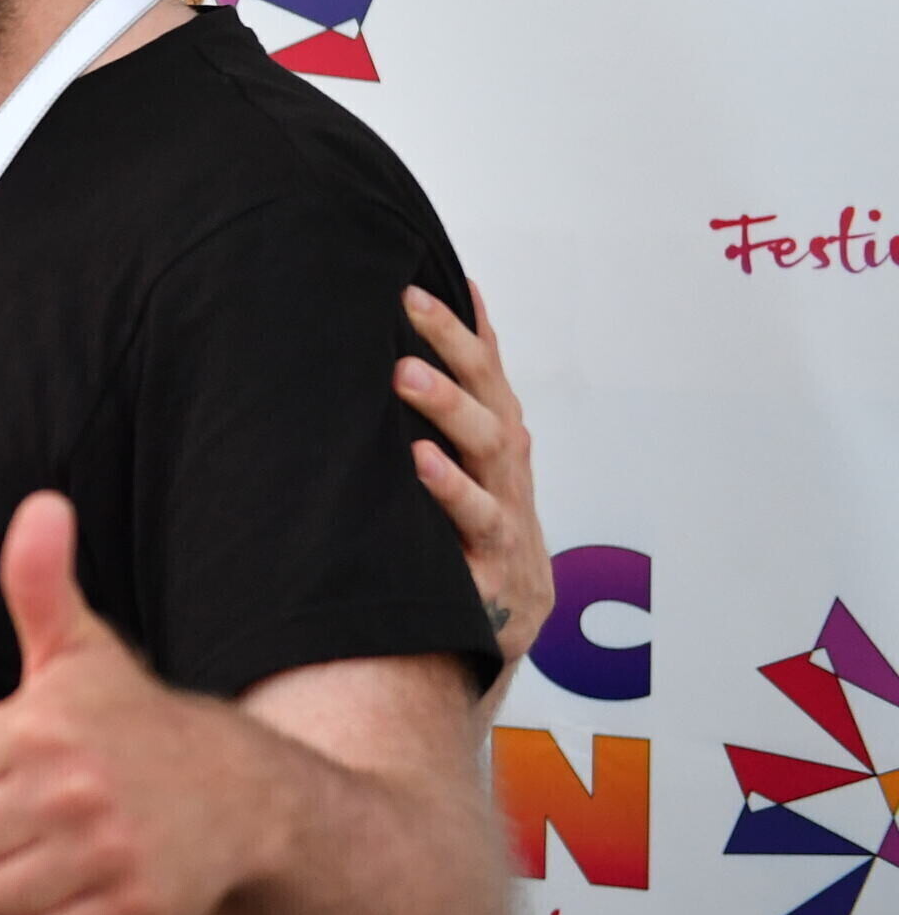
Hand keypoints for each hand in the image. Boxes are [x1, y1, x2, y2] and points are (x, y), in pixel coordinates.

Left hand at [0, 494, 284, 914]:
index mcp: (42, 727)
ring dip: (15, 881)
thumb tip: (41, 506)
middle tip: (32, 807)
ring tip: (58, 846)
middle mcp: (73, 795)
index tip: (5, 759)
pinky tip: (88, 885)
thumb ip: (39, 583)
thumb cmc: (135, 723)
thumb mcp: (82, 650)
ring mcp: (108, 861)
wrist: (243, 798)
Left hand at [394, 281, 550, 665]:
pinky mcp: (496, 571)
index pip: (485, 374)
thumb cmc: (474, 531)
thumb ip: (459, 397)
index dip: (460, 330)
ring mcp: (507, 519)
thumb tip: (443, 315)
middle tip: (406, 316)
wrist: (498, 629)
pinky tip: (420, 466)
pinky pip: (479, 527)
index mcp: (499, 444)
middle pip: (487, 404)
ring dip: (448, 413)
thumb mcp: (469, 461)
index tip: (417, 286)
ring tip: (406, 377)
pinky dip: (451, 495)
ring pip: (487, 457)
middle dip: (451, 357)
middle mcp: (508, 474)